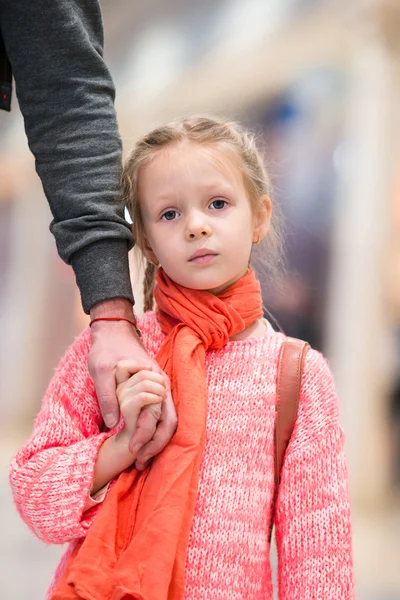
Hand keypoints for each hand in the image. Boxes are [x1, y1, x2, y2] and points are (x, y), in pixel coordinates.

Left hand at [88, 298, 176, 467]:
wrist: (114, 332)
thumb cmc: (107, 349)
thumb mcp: (101, 370)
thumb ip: (107, 395)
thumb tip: (112, 423)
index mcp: (153, 380)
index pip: (158, 415)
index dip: (146, 435)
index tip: (132, 449)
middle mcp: (162, 386)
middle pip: (169, 422)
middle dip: (156, 445)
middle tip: (139, 462)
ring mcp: (160, 390)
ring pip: (167, 421)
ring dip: (156, 441)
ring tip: (140, 459)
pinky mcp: (154, 393)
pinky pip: (161, 417)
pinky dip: (154, 432)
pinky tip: (142, 444)